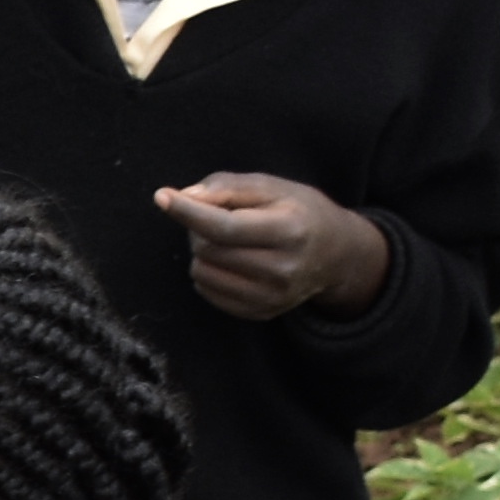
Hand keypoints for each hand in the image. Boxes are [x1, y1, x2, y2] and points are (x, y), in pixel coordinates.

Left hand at [161, 172, 389, 322]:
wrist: (337, 254)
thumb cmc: (299, 211)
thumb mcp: (273, 187)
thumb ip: (228, 186)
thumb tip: (184, 197)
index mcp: (291, 231)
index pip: (226, 227)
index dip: (189, 212)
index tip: (162, 196)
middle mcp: (284, 269)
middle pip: (209, 249)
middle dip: (199, 229)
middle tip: (216, 218)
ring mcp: (273, 297)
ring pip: (202, 273)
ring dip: (202, 252)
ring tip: (226, 241)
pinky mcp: (261, 312)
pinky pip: (207, 292)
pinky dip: (208, 273)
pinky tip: (230, 261)